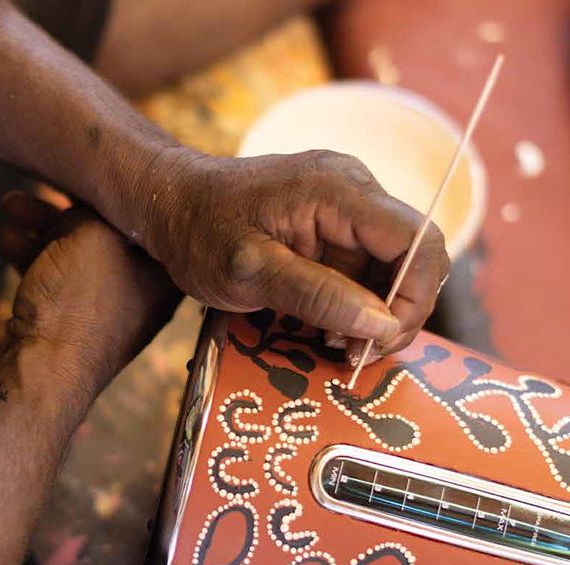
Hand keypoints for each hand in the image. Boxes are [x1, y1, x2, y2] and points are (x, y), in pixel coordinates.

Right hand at [0, 192, 182, 399]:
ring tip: (11, 205)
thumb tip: (83, 194)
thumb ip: (94, 205)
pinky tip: (6, 238)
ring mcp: (101, 307)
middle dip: (68, 202)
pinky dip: (32, 251)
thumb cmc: (77, 304)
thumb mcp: (92, 233)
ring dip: (41, 223)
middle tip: (42, 181)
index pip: (149, 213)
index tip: (92, 162)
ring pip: (74, 248)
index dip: (119, 184)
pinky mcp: (66, 318)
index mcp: (163, 272)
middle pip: (107, 228)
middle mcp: (140, 290)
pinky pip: (53, 272)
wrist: (39, 370)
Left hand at [141, 150, 449, 363]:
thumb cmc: (198, 232)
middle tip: (355, 354)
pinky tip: (325, 327)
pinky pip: (364, 268)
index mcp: (338, 190)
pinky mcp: (333, 225)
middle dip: (394, 313)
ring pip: (391, 268)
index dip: (415, 297)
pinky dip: (354, 303)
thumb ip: (317, 296)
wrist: (167, 203)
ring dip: (373, 314)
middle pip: (413, 257)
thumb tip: (383, 324)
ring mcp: (345, 206)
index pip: (418, 241)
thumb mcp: (249, 272)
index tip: (380, 342)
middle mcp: (353, 189)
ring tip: (334, 344)